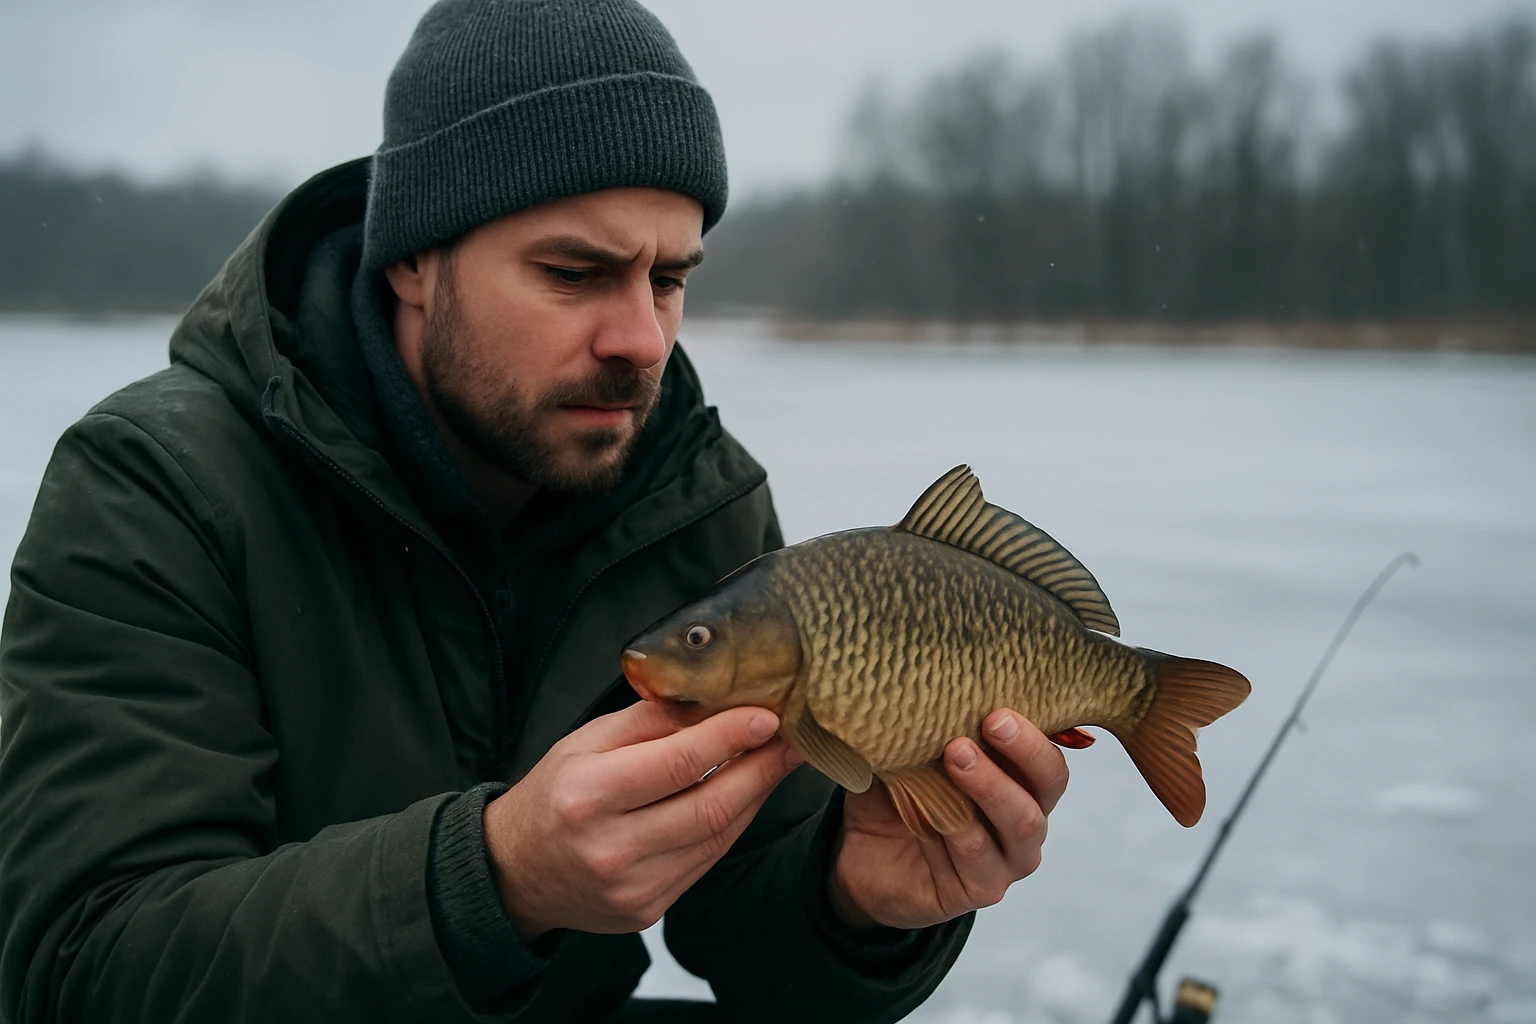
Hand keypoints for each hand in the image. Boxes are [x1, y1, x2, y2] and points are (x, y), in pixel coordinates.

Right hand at [483, 700, 801, 939]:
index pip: (678, 762)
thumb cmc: (552, 795)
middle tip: (791, 740)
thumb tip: (712, 698)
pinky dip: (731, 826)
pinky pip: (706, 862)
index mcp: (589, 795)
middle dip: (761, 769)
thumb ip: (649, 720)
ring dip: (754, 797)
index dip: (730, 737)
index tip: (766, 716)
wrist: (517, 871)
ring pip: (717, 837)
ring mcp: (631, 886)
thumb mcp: (586, 742)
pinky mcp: (647, 910)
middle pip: (710, 805)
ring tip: (775, 764)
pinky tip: (744, 799)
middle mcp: (610, 847)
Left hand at [827, 708, 1067, 930]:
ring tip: (955, 755)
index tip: (1000, 705)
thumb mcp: (910, 751)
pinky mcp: (979, 891)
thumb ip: (930, 723)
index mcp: (1019, 779)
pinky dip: (953, 829)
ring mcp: (1008, 860)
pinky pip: (976, 858)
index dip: (1034, 731)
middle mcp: (1025, 818)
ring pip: (1020, 824)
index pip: (1048, 752)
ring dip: (990, 786)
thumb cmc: (896, 794)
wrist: (860, 856)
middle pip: (1049, 786)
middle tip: (991, 722)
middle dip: (1024, 751)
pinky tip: (926, 808)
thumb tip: (924, 679)